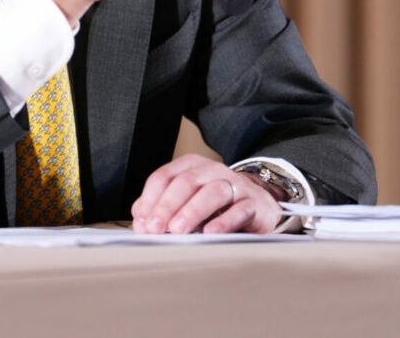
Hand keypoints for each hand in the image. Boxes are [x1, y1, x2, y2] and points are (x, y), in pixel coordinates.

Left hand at [130, 153, 284, 234]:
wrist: (258, 204)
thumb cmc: (216, 204)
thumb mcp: (187, 200)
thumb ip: (162, 206)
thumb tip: (141, 220)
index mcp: (191, 166)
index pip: (164, 176)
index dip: (150, 199)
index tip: (142, 221)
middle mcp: (212, 171)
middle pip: (186, 182)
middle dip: (167, 205)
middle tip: (155, 228)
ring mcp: (234, 185)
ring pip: (212, 192)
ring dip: (191, 211)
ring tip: (177, 230)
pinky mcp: (253, 203)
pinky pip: (239, 210)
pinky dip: (224, 221)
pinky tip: (211, 232)